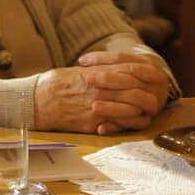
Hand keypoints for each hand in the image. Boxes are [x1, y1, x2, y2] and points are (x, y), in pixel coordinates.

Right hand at [35, 54, 167, 134]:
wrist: (35, 101)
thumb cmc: (53, 84)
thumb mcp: (76, 71)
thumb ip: (97, 71)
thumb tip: (114, 70)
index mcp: (96, 73)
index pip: (131, 69)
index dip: (148, 72)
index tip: (158, 75)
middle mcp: (100, 89)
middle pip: (136, 91)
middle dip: (151, 96)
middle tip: (156, 99)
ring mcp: (97, 107)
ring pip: (132, 109)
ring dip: (143, 111)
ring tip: (148, 112)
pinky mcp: (93, 123)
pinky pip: (119, 125)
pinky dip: (130, 124)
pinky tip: (135, 122)